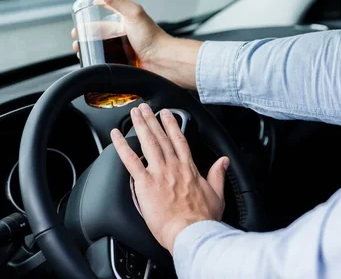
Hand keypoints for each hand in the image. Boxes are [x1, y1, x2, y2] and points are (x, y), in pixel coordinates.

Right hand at [72, 0, 169, 70]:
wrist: (163, 62)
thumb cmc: (152, 37)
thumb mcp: (131, 14)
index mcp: (126, 20)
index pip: (108, 11)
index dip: (95, 11)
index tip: (83, 12)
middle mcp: (125, 34)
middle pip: (101, 33)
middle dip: (87, 35)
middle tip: (76, 39)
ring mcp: (125, 50)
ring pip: (103, 48)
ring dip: (90, 50)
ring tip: (79, 52)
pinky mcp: (125, 64)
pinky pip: (108, 62)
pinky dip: (99, 63)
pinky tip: (91, 64)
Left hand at [110, 103, 229, 253]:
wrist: (191, 234)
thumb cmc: (202, 219)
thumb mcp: (217, 195)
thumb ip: (218, 175)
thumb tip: (224, 161)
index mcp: (189, 168)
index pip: (179, 140)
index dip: (172, 124)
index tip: (166, 114)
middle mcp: (173, 166)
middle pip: (161, 137)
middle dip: (152, 120)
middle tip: (144, 108)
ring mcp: (159, 173)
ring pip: (147, 142)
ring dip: (140, 125)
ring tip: (134, 113)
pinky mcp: (145, 183)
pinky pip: (130, 160)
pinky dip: (122, 146)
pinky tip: (116, 136)